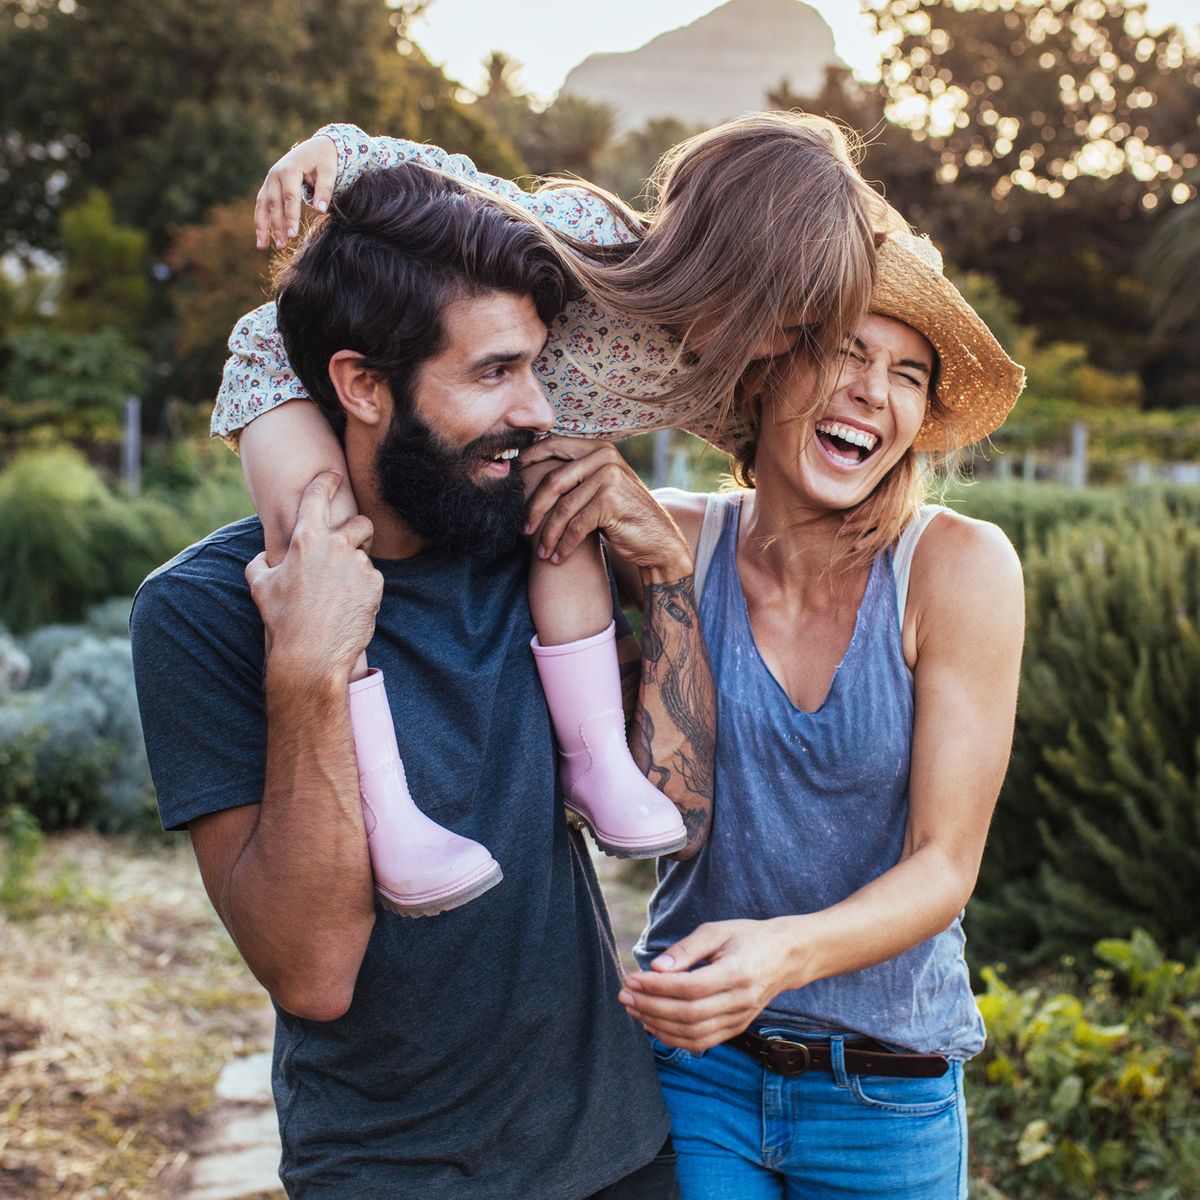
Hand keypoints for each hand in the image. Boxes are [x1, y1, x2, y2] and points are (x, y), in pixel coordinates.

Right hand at [244, 471, 380, 685]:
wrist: (312, 653)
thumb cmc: (282, 620)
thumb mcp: (260, 587)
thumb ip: (259, 564)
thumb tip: (262, 557)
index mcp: (306, 538)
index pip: (319, 496)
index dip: (327, 481)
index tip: (334, 475)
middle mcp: (337, 545)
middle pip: (360, 522)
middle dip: (357, 531)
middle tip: (349, 547)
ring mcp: (359, 564)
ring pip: (365, 555)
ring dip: (355, 567)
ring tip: (338, 592)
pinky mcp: (375, 584)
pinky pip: (371, 578)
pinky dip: (363, 588)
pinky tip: (348, 606)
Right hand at [255, 135, 338, 249]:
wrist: (315, 147)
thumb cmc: (324, 160)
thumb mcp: (329, 171)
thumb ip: (325, 190)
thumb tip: (320, 211)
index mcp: (290, 169)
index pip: (290, 197)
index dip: (290, 216)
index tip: (293, 235)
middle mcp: (275, 174)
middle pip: (275, 203)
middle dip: (277, 225)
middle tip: (282, 245)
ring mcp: (270, 180)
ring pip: (263, 205)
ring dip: (263, 226)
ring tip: (263, 247)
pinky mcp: (269, 186)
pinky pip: (261, 205)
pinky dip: (260, 221)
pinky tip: (261, 239)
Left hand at [519, 436, 691, 582]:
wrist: (658, 542)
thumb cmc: (624, 516)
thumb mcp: (601, 487)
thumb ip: (577, 476)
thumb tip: (531, 469)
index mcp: (600, 447)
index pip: (554, 445)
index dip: (529, 460)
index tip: (512, 479)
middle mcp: (605, 457)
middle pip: (553, 480)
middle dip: (534, 509)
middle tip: (524, 529)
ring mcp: (609, 477)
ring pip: (563, 508)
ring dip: (548, 535)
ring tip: (541, 552)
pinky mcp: (610, 501)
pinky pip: (575, 526)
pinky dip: (563, 545)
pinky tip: (557, 558)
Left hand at [617, 919, 798, 1051]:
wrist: (785, 957)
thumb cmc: (747, 937)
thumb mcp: (716, 931)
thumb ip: (685, 950)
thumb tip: (655, 968)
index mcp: (737, 973)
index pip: (689, 988)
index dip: (656, 987)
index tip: (632, 979)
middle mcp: (740, 1002)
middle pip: (688, 1015)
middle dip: (651, 1007)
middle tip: (625, 994)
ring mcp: (740, 1019)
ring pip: (692, 1034)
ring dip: (657, 1025)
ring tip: (633, 1009)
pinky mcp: (736, 1029)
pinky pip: (701, 1042)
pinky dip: (674, 1038)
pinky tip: (653, 1024)